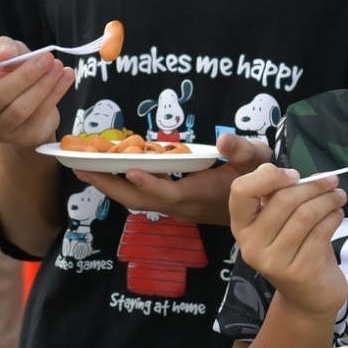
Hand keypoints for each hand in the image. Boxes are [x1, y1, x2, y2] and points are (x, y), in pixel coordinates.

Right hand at [0, 37, 73, 151]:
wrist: (27, 107)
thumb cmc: (8, 76)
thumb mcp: (4, 55)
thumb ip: (4, 48)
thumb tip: (7, 54)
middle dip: (25, 75)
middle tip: (46, 57)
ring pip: (20, 110)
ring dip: (43, 85)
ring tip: (57, 66)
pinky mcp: (22, 139)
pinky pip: (39, 116)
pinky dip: (55, 94)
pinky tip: (66, 76)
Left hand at [72, 130, 271, 225]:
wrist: (266, 203)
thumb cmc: (263, 178)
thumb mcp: (260, 161)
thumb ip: (243, 150)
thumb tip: (224, 140)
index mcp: (201, 195)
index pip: (170, 193)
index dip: (150, 185)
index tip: (130, 171)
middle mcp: (184, 206)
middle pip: (140, 201)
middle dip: (110, 186)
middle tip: (81, 168)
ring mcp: (178, 207)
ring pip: (138, 201)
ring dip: (111, 185)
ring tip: (83, 168)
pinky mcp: (176, 204)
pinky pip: (144, 196)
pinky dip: (124, 183)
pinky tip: (109, 169)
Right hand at [226, 162, 346, 317]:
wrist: (308, 297)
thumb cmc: (295, 250)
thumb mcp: (280, 222)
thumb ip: (277, 196)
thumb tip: (288, 171)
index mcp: (241, 226)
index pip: (240, 190)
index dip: (269, 176)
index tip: (294, 175)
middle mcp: (250, 245)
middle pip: (283, 200)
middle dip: (313, 185)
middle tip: (332, 181)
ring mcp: (273, 261)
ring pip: (305, 215)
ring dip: (328, 200)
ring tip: (339, 196)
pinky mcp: (298, 272)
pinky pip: (320, 233)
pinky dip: (334, 217)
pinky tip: (338, 215)